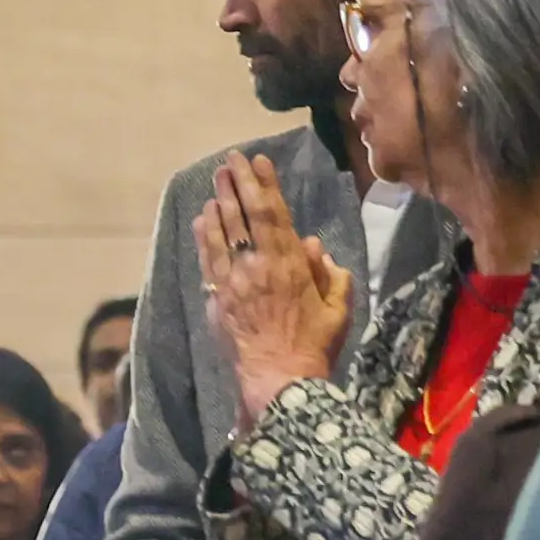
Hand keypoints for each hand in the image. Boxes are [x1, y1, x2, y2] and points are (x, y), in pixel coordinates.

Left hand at [192, 152, 352, 431]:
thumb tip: (312, 245)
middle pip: (244, 216)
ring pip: (222, 234)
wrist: (279, 380)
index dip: (265, 184)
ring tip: (217, 181)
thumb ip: (329, 273)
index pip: (274, 214)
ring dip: (219, 204)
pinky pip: (208, 260)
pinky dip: (205, 236)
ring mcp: (233, 282)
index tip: (259, 161)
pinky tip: (202, 219)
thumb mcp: (337, 307)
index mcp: (289, 264)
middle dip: (237, 184)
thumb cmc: (313, 344)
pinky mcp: (217, 299)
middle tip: (230, 160)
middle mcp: (258, 266)